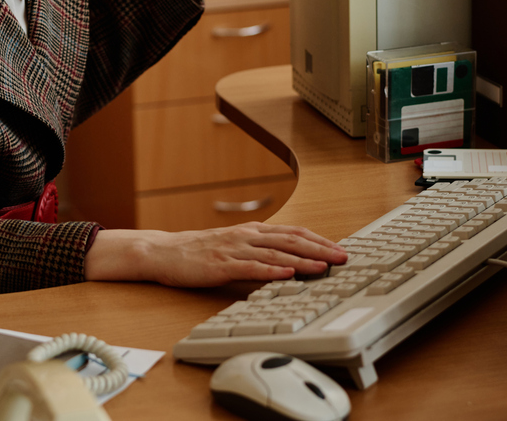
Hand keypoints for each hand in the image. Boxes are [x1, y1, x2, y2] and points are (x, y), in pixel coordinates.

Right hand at [84, 223, 346, 286]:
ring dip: (302, 260)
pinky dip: (271, 270)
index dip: (319, 240)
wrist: (163, 252)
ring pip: (275, 253)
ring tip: (324, 267)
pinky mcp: (221, 264)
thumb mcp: (234, 247)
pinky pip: (250, 267)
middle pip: (290, 240)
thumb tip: (290, 263)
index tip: (340, 249)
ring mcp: (234, 249)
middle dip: (320, 248)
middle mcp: (246, 236)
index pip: (293, 232)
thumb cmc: (198, 252)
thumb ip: (259, 252)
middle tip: (343, 258)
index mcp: (252, 231)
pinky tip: (286, 274)